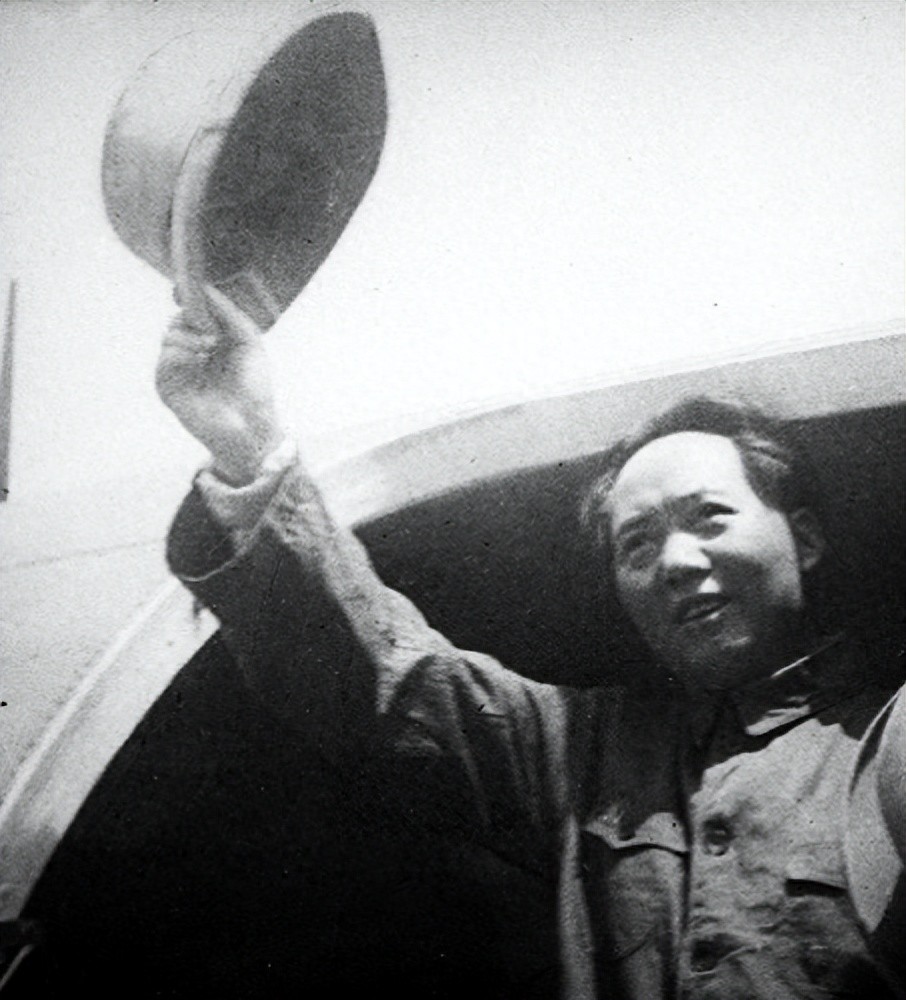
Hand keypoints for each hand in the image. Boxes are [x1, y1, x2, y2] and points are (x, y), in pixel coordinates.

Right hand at [156, 284, 285, 484]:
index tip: (189, 289)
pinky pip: (164, 360)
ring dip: (189, 335)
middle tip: (212, 327)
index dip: (189, 299)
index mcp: (211, 342)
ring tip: (211, 346)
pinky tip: (200, 358)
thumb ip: (227, 312)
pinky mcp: (169, 390)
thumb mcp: (248, 340)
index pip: (192, 313)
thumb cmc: (255, 386)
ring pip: (169, 337)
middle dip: (192, 317)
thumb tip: (204, 289)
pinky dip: (181, 353)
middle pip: (177, 321)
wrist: (253, 425)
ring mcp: (179, 372)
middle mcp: (192, 355)